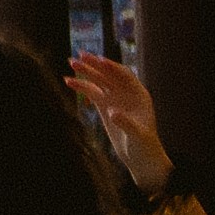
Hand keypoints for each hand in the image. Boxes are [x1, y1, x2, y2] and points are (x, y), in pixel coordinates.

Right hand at [69, 53, 166, 189]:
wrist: (139, 158)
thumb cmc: (144, 146)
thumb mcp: (138, 135)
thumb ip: (126, 123)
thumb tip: (111, 112)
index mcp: (139, 94)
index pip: (124, 75)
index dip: (112, 67)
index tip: (99, 61)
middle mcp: (126, 93)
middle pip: (109, 75)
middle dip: (95, 65)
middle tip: (79, 56)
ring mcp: (115, 99)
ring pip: (99, 81)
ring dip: (85, 72)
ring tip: (71, 63)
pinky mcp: (105, 107)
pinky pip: (92, 93)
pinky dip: (81, 86)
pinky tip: (69, 81)